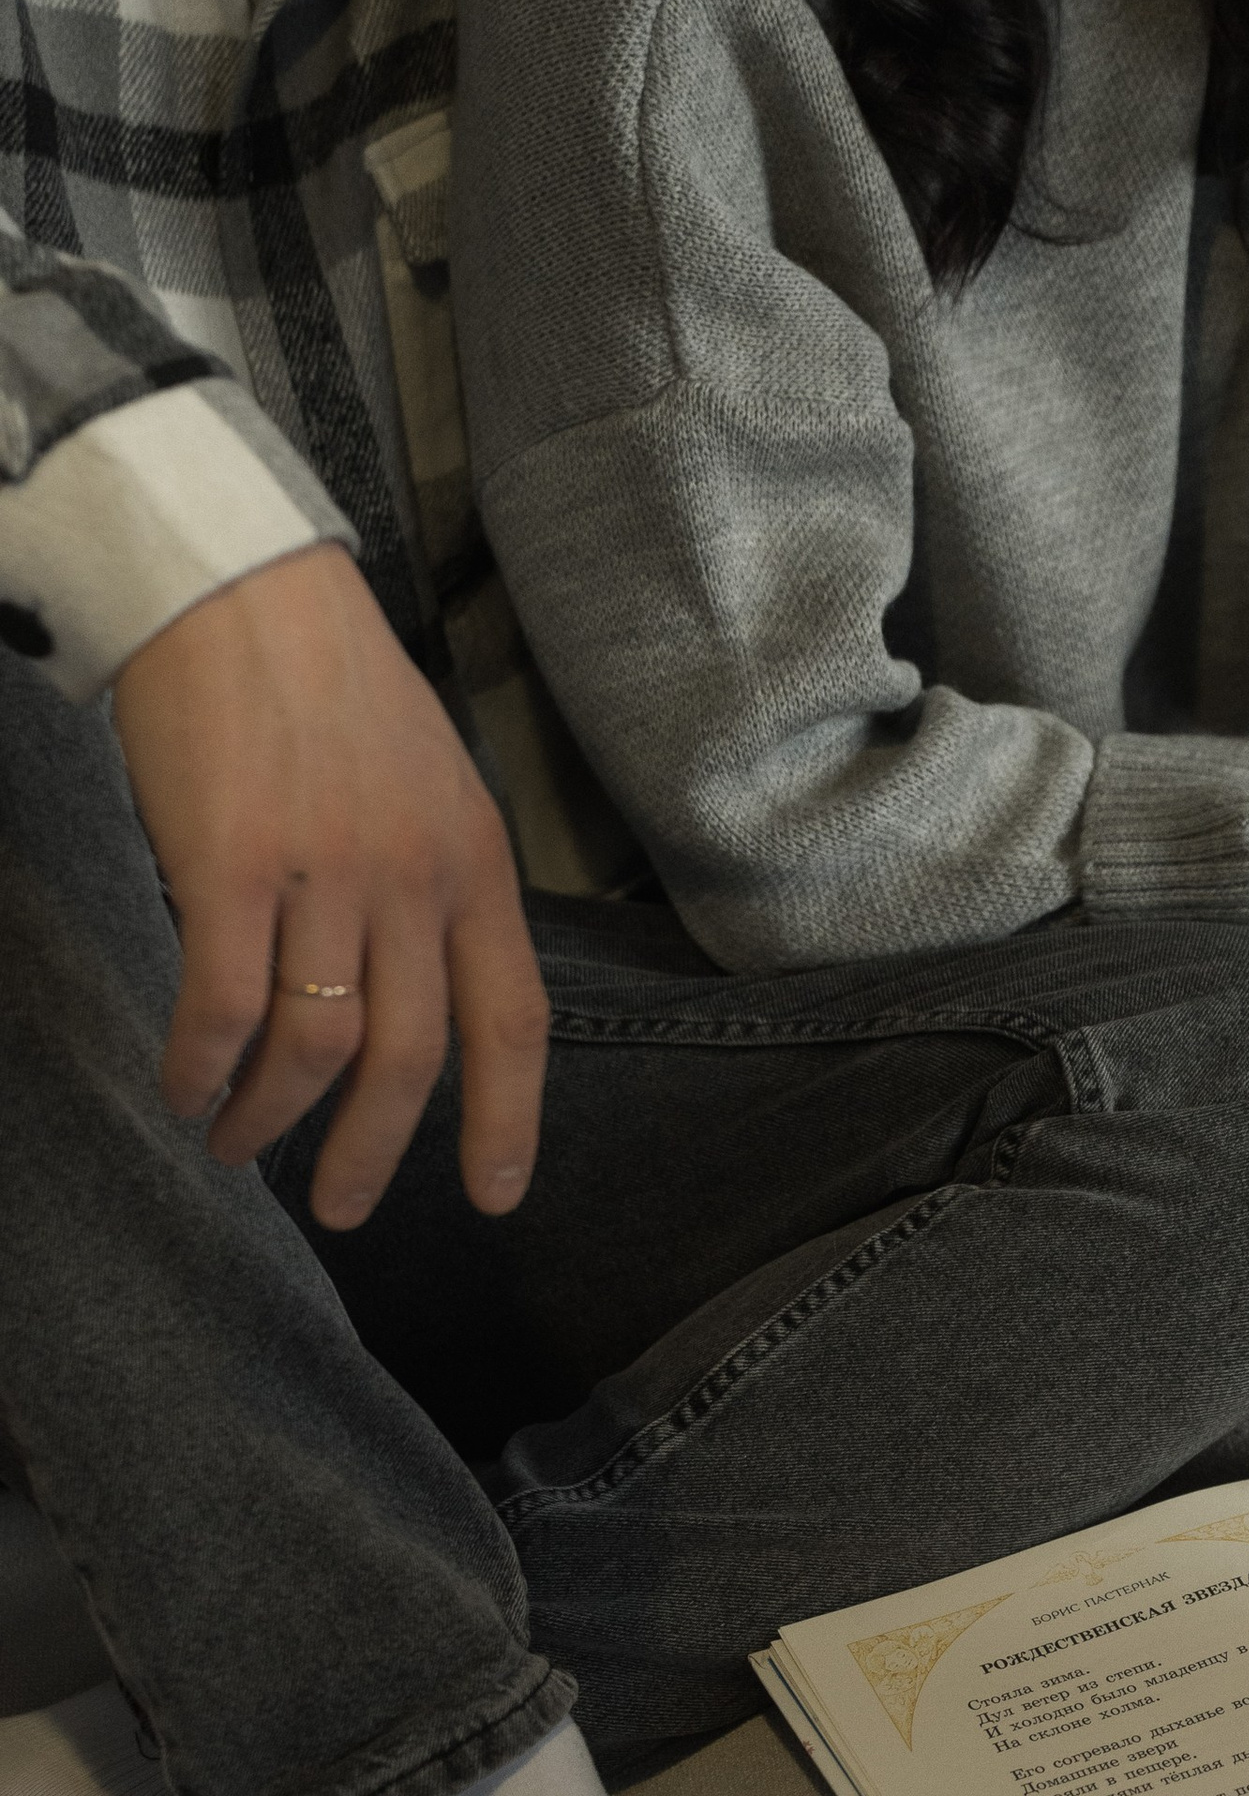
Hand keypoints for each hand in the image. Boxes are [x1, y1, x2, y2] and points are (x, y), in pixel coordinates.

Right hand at [110, 543, 548, 1227]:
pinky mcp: (229, 865)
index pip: (514, 1020)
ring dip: (274, 1115)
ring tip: (238, 1144)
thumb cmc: (328, 688)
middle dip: (376, 1153)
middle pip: (412, 1058)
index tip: (496, 1196)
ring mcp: (324, 873)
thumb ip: (430, 886)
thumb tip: (406, 995)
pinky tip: (187, 1087)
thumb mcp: (425, 784)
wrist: (238, 588)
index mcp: (475, 861)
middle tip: (340, 1208)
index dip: (510, 1120)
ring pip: (316, 1046)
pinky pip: (223, 1003)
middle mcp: (413, 877)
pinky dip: (204, 1064)